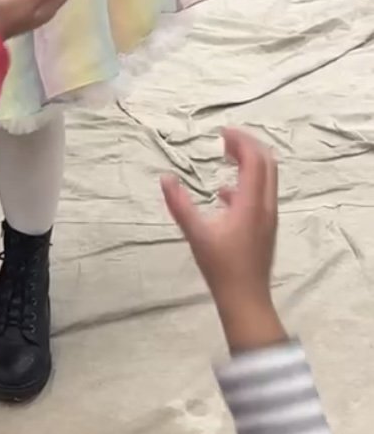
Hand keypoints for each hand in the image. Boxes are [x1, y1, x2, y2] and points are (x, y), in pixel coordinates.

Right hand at [162, 129, 284, 352]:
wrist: (246, 299)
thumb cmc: (222, 267)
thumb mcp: (196, 235)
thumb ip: (179, 205)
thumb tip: (165, 179)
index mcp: (251, 203)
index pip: (254, 159)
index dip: (240, 140)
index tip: (221, 133)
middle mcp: (266, 205)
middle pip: (267, 163)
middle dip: (248, 145)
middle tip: (225, 140)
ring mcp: (269, 216)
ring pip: (267, 177)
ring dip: (250, 161)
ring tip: (226, 156)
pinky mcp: (266, 227)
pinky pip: (262, 193)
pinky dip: (247, 181)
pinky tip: (224, 193)